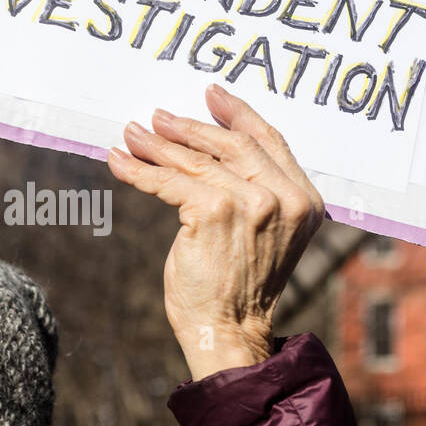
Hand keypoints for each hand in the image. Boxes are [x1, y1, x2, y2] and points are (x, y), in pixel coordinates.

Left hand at [106, 84, 324, 379]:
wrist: (230, 331)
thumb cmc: (240, 286)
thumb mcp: (266, 233)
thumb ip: (260, 193)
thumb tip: (213, 148)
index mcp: (304, 200)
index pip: (269, 141)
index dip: (238, 113)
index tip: (211, 94)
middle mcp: (284, 197)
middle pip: (232, 143)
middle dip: (189, 127)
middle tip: (157, 117)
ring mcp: (251, 203)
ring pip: (195, 161)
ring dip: (157, 145)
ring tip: (131, 135)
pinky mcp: (213, 211)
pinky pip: (169, 182)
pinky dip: (140, 171)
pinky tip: (120, 162)